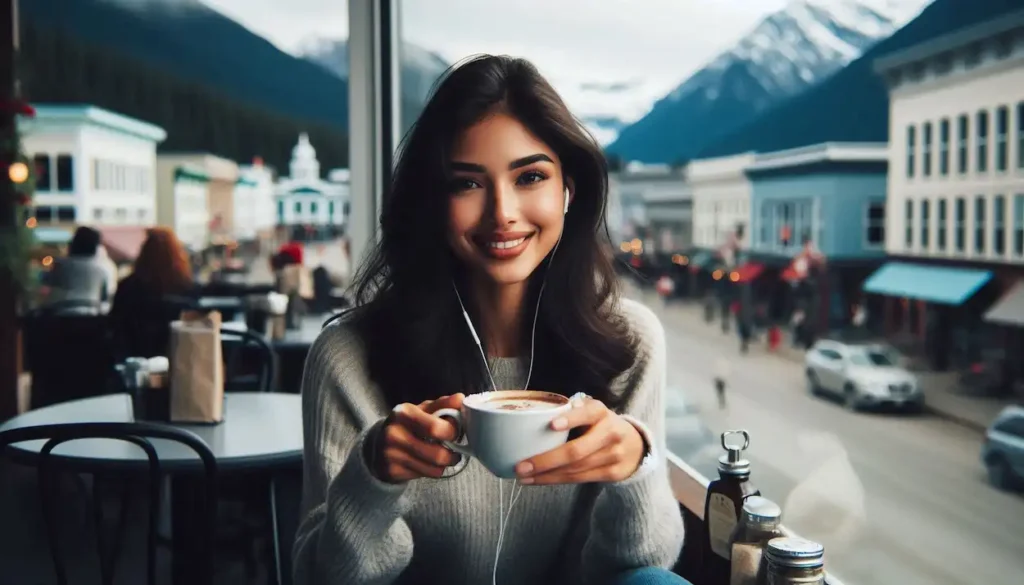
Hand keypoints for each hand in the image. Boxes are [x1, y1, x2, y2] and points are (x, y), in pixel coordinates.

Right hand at [372, 394, 464, 483]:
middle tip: (454, 449)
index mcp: (403, 413)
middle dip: (453, 453)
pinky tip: (428, 463)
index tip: (455, 431)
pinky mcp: (392, 472)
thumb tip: (460, 398)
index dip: (453, 432)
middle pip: (438, 454)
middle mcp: (394, 434)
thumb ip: (443, 405)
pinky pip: (426, 476)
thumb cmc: (408, 424)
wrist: (378, 445)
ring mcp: (391, 455)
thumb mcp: (423, 410)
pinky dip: (433, 471)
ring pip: (434, 468)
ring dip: (445, 464)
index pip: (436, 428)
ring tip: (444, 457)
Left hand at [514, 397, 645, 484]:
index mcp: (600, 412)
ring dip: (546, 475)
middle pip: (576, 451)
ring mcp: (613, 455)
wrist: (635, 445)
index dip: (570, 419)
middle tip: (521, 466)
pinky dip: (557, 480)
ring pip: (575, 469)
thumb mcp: (591, 412)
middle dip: (546, 461)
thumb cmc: (600, 425)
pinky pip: (580, 479)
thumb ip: (570, 412)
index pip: (586, 414)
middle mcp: (609, 433)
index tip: (552, 425)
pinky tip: (539, 480)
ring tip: (524, 477)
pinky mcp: (613, 473)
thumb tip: (534, 418)